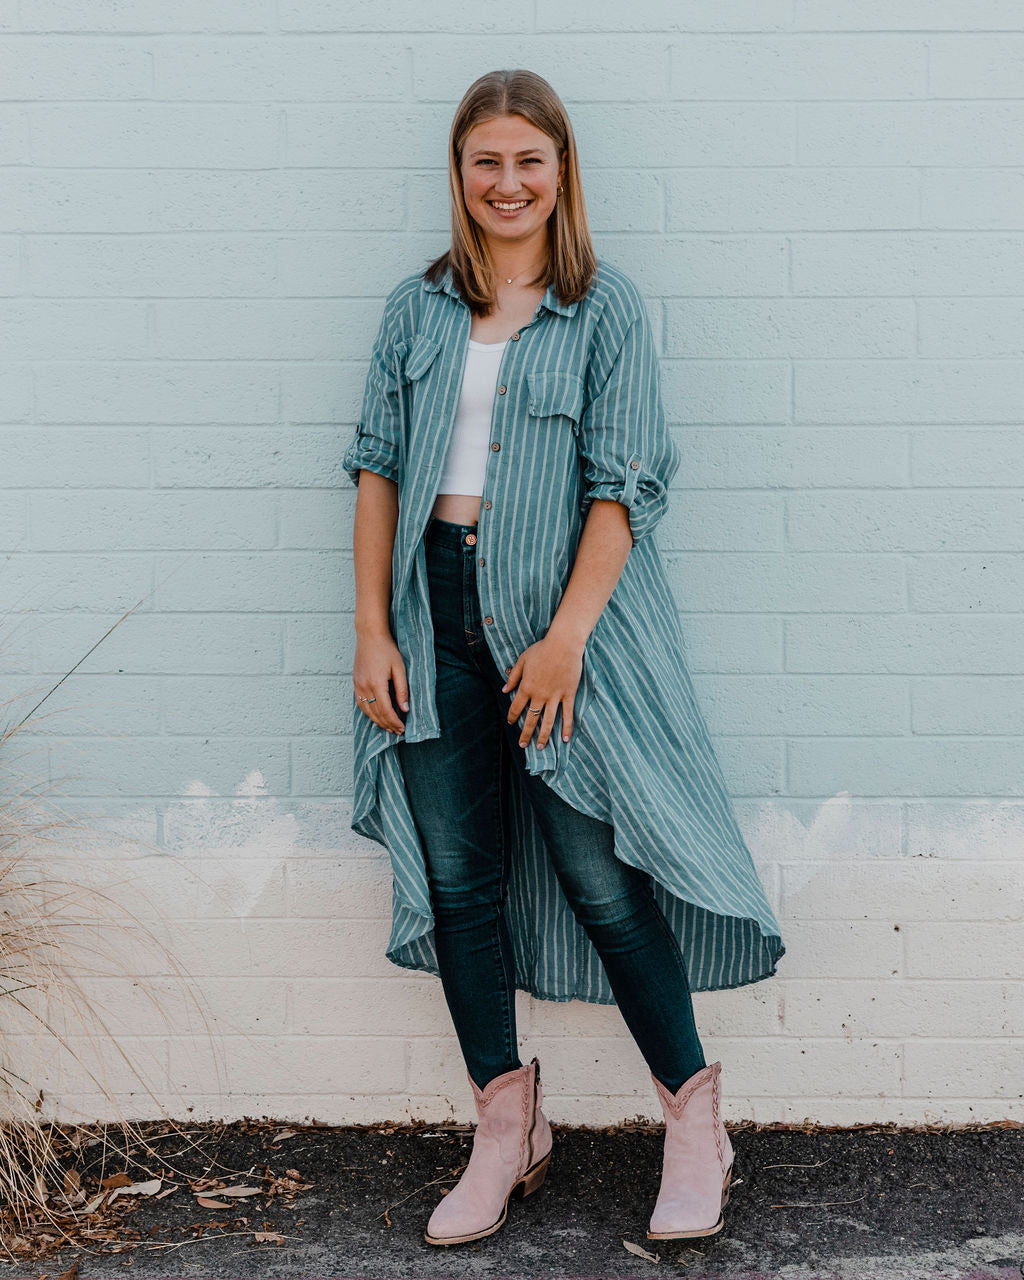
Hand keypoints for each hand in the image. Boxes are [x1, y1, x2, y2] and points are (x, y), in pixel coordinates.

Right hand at [353, 631, 408, 733]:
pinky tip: (376, 716)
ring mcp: (357, 686)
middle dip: (387, 724)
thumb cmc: (387, 649)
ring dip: (377, 721)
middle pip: (376, 713)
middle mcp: (364, 687)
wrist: (370, 635)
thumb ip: (402, 690)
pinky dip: (369, 713)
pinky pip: (360, 704)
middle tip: (398, 732)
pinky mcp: (355, 683)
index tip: (402, 728)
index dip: (394, 721)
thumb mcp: (400, 669)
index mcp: (376, 684)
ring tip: (388, 727)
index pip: (386, 710)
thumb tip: (405, 709)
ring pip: (366, 711)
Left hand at [502, 634, 582, 748]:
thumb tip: (504, 690)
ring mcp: (555, 696)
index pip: (516, 707)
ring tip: (540, 747)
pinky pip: (567, 714)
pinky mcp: (568, 694)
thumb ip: (513, 677)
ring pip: (548, 721)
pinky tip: (564, 739)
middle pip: (531, 719)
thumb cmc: (541, 649)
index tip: (511, 723)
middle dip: (525, 733)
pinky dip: (566, 727)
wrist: (563, 644)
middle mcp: (539, 695)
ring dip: (543, 736)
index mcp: (526, 687)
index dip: (512, 716)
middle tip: (523, 745)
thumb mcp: (522, 660)